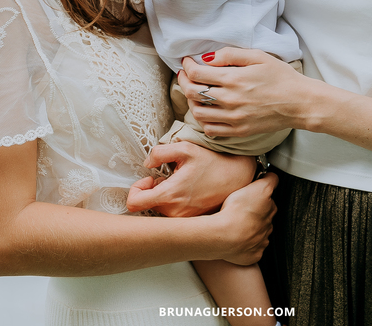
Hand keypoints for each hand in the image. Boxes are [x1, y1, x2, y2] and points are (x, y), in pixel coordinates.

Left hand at [125, 142, 254, 216]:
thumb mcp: (185, 148)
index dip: (136, 189)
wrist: (238, 177)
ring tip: (180, 182)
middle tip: (167, 177)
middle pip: (147, 206)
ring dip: (164, 196)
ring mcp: (184, 219)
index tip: (150, 178)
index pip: (134, 203)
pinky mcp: (191, 222)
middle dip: (152, 191)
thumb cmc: (212, 162)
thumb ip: (159, 152)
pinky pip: (173, 214)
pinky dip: (175, 202)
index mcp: (170, 195)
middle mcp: (175, 213)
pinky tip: (187, 190)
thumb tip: (147, 163)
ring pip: (160, 210)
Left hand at [180, 49, 311, 136]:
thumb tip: (207, 58)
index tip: (187, 61)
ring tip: (196, 93)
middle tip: (185, 75)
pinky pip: (211, 130)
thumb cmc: (281, 77)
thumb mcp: (258, 56)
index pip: (196, 74)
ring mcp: (233, 118)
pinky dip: (204, 120)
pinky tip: (208, 111)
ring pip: (198, 113)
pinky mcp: (239, 131)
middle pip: (192, 93)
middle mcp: (230, 100)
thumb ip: (230, 55)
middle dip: (184, 81)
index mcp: (233, 79)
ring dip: (192, 101)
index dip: (187, 66)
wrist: (300, 103)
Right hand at [210, 173, 277, 265]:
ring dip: (252, 229)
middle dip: (258, 213)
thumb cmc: (236, 210)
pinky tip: (237, 240)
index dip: (262, 194)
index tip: (254, 194)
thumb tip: (273, 177)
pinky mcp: (255, 253)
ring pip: (260, 232)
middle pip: (265, 215)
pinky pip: (253, 249)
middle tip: (242, 210)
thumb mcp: (257, 186)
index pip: (270, 197)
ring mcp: (262, 240)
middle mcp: (269, 224)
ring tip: (237, 226)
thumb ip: (269, 180)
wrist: (225, 235)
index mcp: (270, 207)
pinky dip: (247, 245)